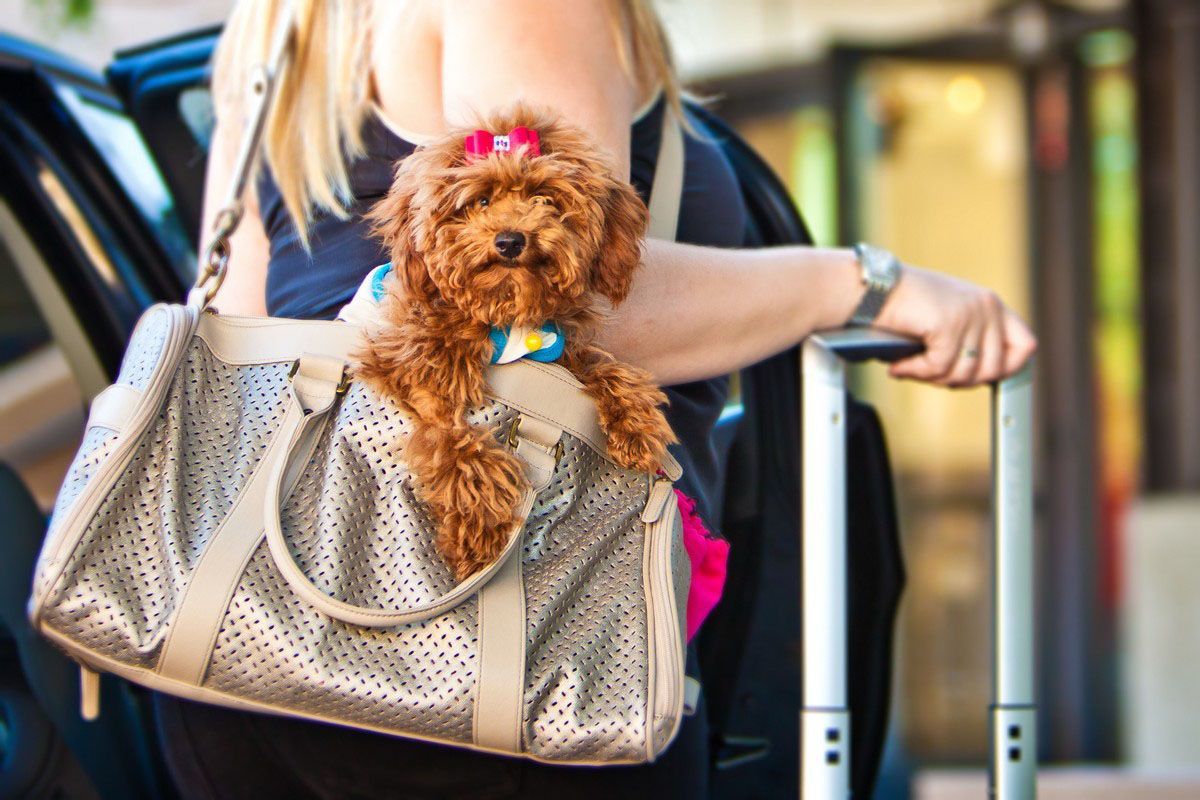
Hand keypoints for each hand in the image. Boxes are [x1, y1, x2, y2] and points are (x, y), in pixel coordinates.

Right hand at [873, 264, 1036, 386]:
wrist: (873, 287)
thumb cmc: (902, 304)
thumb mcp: (948, 317)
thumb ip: (970, 339)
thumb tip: (980, 377)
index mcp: (991, 304)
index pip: (1025, 345)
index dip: (1008, 368)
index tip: (981, 378)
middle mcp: (987, 307)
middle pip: (993, 369)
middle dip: (960, 380)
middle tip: (932, 376)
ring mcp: (970, 315)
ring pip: (964, 373)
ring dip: (933, 378)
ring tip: (910, 368)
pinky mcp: (949, 325)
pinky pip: (939, 368)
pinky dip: (916, 372)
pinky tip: (899, 366)